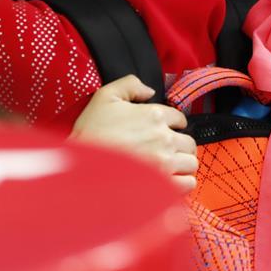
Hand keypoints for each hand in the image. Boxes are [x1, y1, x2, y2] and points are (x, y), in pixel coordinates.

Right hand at [70, 75, 197, 191]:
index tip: (163, 131)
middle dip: (180, 145)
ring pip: (191, 163)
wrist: (79, 167)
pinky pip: (187, 184)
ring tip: (169, 167)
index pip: (180, 119)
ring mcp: (165, 163)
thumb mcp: (105, 96)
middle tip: (166, 151)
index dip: (173, 124)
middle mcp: (164, 138)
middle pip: (189, 142)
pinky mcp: (163, 186)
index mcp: (154, 115)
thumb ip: (130, 85)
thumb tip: (149, 90)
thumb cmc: (90, 133)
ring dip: (183, 164)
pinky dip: (183, 183)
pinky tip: (170, 181)